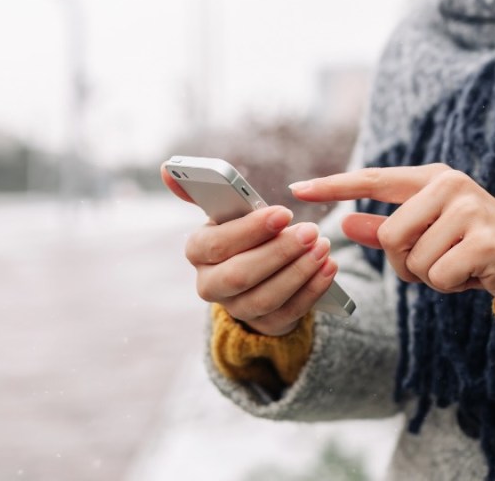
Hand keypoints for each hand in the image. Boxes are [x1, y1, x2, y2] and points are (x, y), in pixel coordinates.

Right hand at [161, 167, 336, 334]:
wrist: (259, 275)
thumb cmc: (245, 235)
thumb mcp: (228, 214)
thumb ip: (206, 192)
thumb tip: (166, 169)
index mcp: (198, 251)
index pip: (216, 244)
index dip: (250, 230)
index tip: (283, 212)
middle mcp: (211, 284)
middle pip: (241, 275)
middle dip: (279, 252)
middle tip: (310, 230)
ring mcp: (237, 309)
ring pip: (266, 297)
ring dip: (299, 271)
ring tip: (323, 247)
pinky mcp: (266, 325)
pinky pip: (290, 313)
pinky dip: (312, 289)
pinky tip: (329, 267)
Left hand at [289, 164, 494, 304]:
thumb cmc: (471, 245)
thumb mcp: (428, 232)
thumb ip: (385, 227)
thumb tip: (344, 223)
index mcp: (431, 178)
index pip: (373, 179)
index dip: (334, 185)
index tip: (297, 188)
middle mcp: (449, 185)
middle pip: (389, 236)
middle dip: (404, 262)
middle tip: (435, 260)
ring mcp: (468, 210)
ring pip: (413, 260)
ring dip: (428, 276)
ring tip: (457, 264)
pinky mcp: (483, 241)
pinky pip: (437, 277)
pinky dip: (448, 286)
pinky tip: (471, 275)